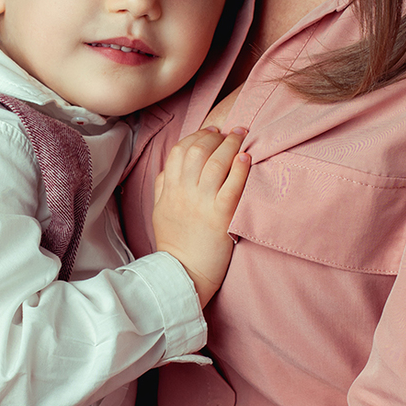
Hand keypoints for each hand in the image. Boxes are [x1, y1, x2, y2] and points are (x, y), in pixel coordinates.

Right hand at [151, 127, 250, 305]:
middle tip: (230, 131)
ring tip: (242, 136)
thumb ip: (162, 187)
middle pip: (197, 151)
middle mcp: (184, 193)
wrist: (183, 274)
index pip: (179, 152)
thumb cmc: (175, 244)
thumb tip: (168, 167)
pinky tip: (246, 157)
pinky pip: (231, 186)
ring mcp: (202, 204)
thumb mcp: (159, 212)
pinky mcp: (220, 217)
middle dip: (215, 136)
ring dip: (230, 145)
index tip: (211, 131)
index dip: (196, 136)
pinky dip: (239, 168)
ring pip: (215, 163)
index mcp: (169, 190)